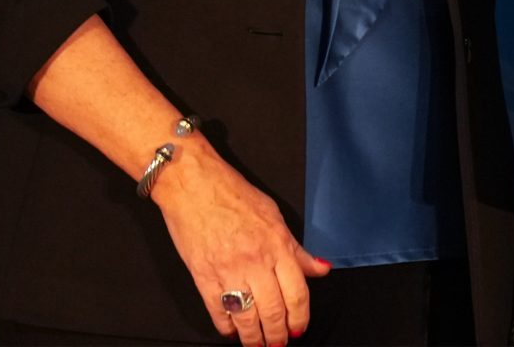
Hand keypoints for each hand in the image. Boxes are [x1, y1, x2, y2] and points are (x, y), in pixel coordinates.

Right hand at [151, 138, 330, 343]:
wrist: (193, 184)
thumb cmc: (232, 194)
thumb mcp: (274, 215)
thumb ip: (297, 248)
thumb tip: (320, 268)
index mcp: (277, 245)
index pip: (297, 292)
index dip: (300, 317)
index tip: (299, 328)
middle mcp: (255, 261)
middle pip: (273, 310)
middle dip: (278, 334)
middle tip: (279, 343)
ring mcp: (228, 271)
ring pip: (247, 317)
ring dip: (254, 338)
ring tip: (257, 345)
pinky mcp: (203, 276)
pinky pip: (217, 311)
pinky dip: (226, 326)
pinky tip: (231, 331)